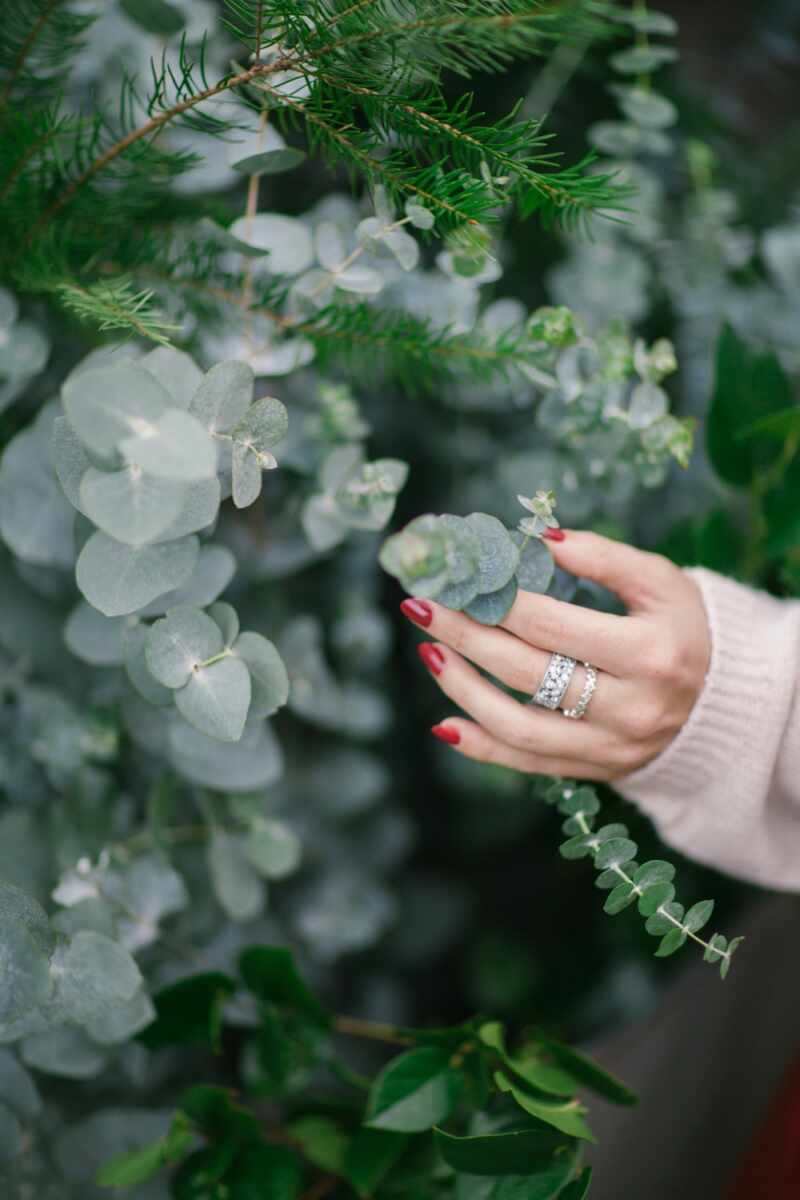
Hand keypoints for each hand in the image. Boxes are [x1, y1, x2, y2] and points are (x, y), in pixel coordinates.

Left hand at [400, 530, 711, 780]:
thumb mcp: (661, 582)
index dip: (498, 600)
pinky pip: (528, 764)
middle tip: (423, 606)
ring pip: (520, 726)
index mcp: (650, 652)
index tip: (458, 577)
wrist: (726, 704)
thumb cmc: (685, 628)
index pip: (554, 625)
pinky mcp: (595, 770)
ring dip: (464, 689)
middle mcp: (630, 706)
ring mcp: (610, 746)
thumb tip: (539, 537)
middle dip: (467, 634)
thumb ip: (604, 557)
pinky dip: (481, 747)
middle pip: (528, 671)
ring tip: (430, 651)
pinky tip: (444, 723)